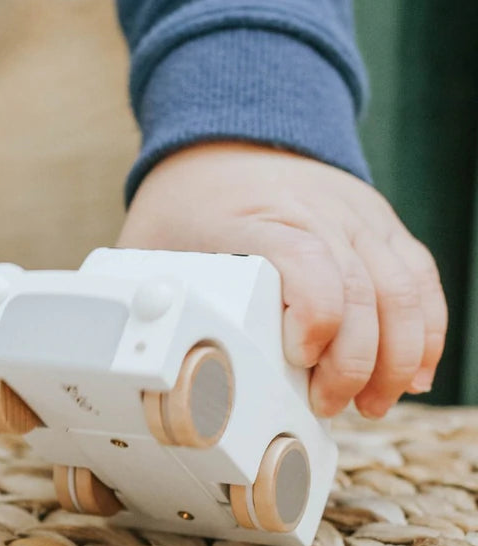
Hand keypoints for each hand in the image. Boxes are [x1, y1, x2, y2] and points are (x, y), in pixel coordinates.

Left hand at [119, 142, 446, 418]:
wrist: (229, 140)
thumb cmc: (187, 205)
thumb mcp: (147, 244)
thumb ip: (141, 296)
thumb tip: (122, 360)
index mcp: (254, 218)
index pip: (306, 259)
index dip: (317, 316)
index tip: (302, 360)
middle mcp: (316, 212)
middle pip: (362, 288)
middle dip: (355, 361)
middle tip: (332, 406)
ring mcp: (354, 216)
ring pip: (401, 287)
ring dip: (397, 355)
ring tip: (373, 404)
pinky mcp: (379, 226)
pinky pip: (418, 276)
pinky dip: (424, 328)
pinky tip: (414, 373)